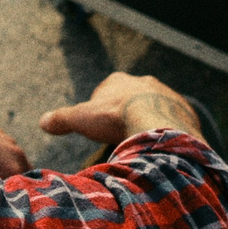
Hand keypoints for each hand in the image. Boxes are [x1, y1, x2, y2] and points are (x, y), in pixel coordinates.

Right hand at [40, 72, 201, 146]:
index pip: (106, 90)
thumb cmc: (116, 118)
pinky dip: (165, 133)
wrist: (157, 126)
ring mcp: (167, 95)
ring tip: (140, 145)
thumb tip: (43, 122)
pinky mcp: (184, 111)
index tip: (97, 125)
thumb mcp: (81, 119)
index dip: (99, 108)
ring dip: (147, 123)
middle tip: (118, 136)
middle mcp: (146, 82)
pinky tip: (159, 147)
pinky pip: (174, 122)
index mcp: (120, 80)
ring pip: (154, 108)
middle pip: (132, 99)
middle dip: (125, 115)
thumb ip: (61, 119)